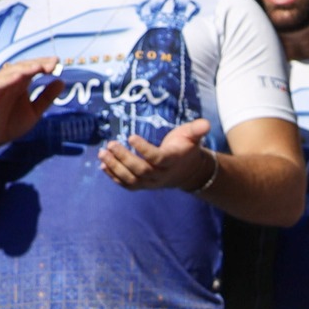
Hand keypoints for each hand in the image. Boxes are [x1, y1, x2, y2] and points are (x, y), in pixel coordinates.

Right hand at [0, 59, 64, 152]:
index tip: (58, 62)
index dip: (44, 63)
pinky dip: (8, 80)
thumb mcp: (34, 111)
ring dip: (24, 69)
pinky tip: (19, 78)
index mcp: (20, 84)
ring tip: (38, 67)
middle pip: (22, 67)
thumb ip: (46, 97)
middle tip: (53, 63)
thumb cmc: (10, 124)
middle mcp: (9, 83)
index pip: (32, 68)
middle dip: (38, 63)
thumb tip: (61, 81)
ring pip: (10, 72)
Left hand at [99, 119, 213, 191]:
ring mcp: (151, 182)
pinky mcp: (143, 185)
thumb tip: (206, 123)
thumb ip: (197, 129)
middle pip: (140, 170)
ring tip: (102, 153)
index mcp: (172, 161)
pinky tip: (103, 165)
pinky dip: (114, 176)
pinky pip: (127, 185)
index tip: (131, 136)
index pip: (156, 158)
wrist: (186, 170)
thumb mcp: (192, 136)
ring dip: (115, 167)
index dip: (143, 149)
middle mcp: (161, 175)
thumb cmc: (186, 147)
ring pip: (131, 179)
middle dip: (124, 158)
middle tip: (111, 144)